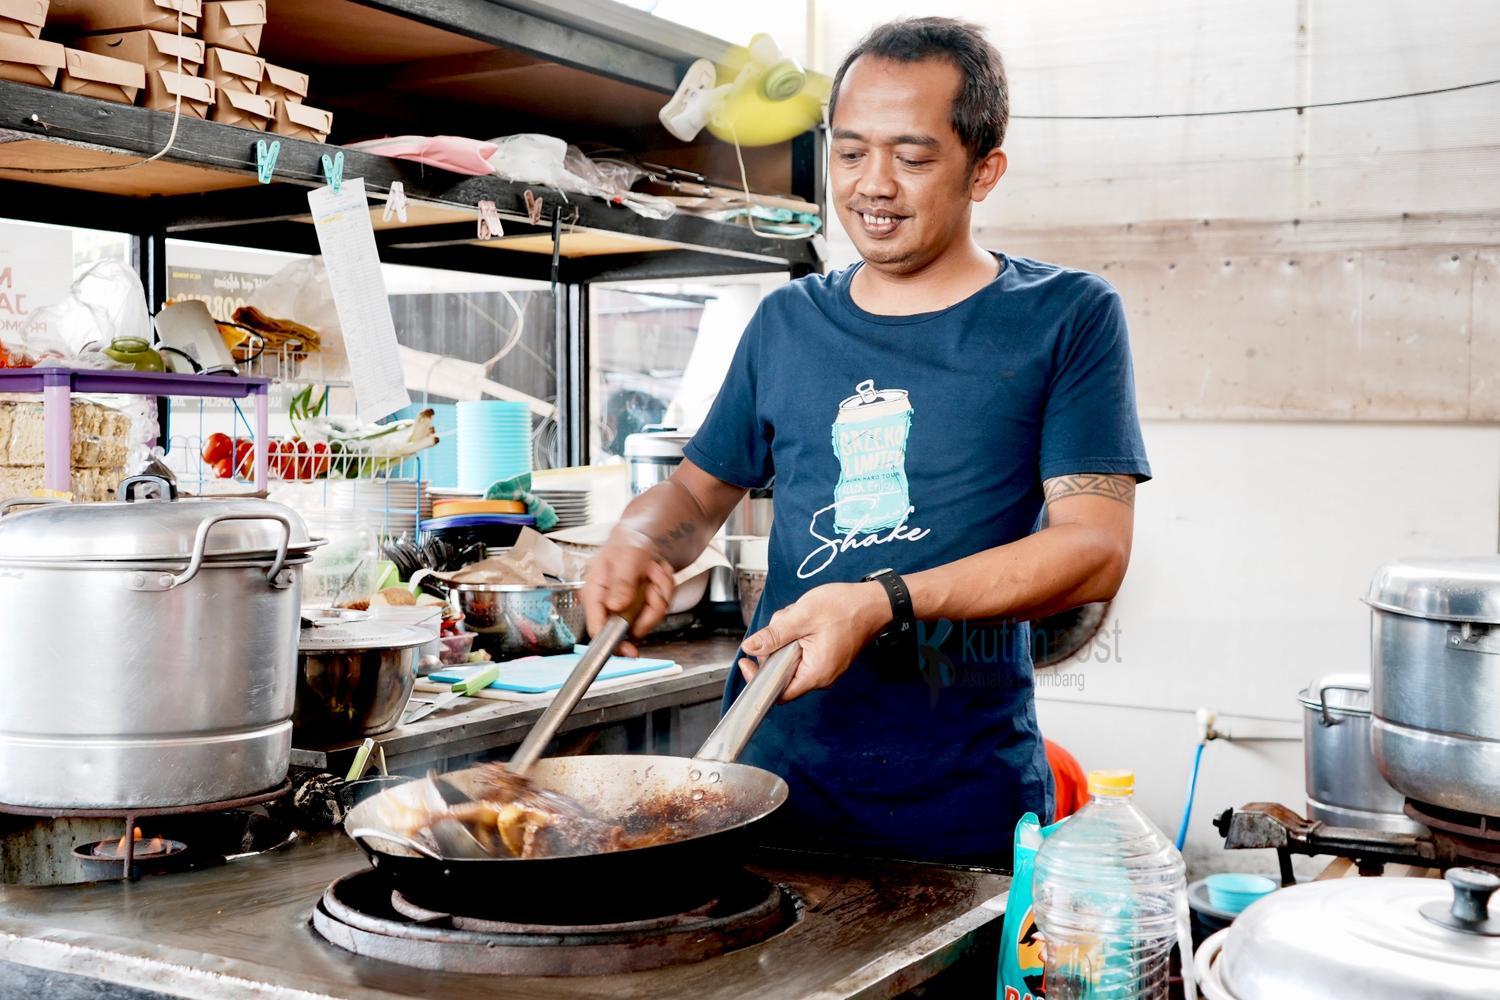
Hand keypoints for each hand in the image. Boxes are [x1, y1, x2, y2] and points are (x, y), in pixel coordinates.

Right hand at [581, 528, 676, 656]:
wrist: (645, 536)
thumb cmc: (628, 542)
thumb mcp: (626, 555)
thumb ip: (621, 581)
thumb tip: (615, 606)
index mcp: (595, 593)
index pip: (597, 628)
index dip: (612, 643)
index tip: (629, 650)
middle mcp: (610, 605)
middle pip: (632, 627)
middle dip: (650, 606)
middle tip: (652, 581)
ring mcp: (628, 608)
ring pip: (651, 617)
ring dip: (659, 591)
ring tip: (653, 570)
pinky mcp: (643, 607)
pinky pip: (662, 608)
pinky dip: (665, 588)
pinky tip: (657, 574)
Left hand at [739, 581, 891, 701]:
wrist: (875, 602)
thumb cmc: (846, 608)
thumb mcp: (802, 617)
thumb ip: (774, 635)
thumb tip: (751, 647)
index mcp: (815, 673)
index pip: (778, 692)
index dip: (759, 678)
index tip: (748, 660)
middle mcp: (821, 676)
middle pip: (782, 672)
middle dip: (776, 646)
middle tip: (783, 622)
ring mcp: (825, 667)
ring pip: (791, 658)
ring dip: (787, 636)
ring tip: (798, 616)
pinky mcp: (827, 656)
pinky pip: (803, 651)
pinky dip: (798, 635)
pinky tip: (806, 619)